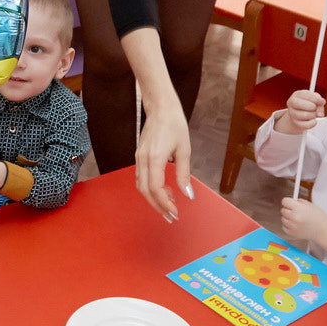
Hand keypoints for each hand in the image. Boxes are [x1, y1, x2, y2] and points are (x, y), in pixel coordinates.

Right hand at [134, 101, 192, 222]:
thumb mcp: (184, 150)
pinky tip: (163, 190)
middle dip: (158, 206)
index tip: (175, 213)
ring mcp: (138, 158)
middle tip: (171, 216)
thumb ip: (184, 174)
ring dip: (153, 199)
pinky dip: (150, 189)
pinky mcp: (139, 156)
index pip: (156, 188)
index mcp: (155, 158)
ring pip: (141, 186)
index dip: (165, 203)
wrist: (160, 108)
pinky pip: (141, 178)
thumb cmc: (174, 125)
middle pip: (145, 191)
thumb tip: (188, 194)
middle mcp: (143, 160)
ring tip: (168, 205)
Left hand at [279, 196, 326, 245]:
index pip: (284, 201)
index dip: (288, 201)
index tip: (290, 203)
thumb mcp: (311, 205)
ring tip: (298, 219)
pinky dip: (288, 225)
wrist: (323, 231)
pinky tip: (296, 225)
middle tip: (296, 212)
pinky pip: (284, 226)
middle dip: (288, 209)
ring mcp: (292, 226)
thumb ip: (299, 201)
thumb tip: (291, 200)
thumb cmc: (319, 218)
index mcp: (299, 209)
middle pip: (282, 210)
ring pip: (283, 218)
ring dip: (288, 218)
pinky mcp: (291, 233)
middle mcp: (294, 217)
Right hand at [281, 89, 324, 133]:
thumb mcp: (315, 99)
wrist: (301, 115)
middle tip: (316, 108)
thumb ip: (319, 101)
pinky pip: (307, 124)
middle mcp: (292, 103)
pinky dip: (313, 123)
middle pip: (301, 104)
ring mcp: (292, 114)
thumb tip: (321, 108)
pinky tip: (313, 120)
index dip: (315, 99)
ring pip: (305, 115)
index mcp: (297, 95)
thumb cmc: (309, 104)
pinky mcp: (296, 123)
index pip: (305, 95)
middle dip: (313, 107)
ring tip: (314, 114)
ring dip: (314, 115)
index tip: (323, 102)